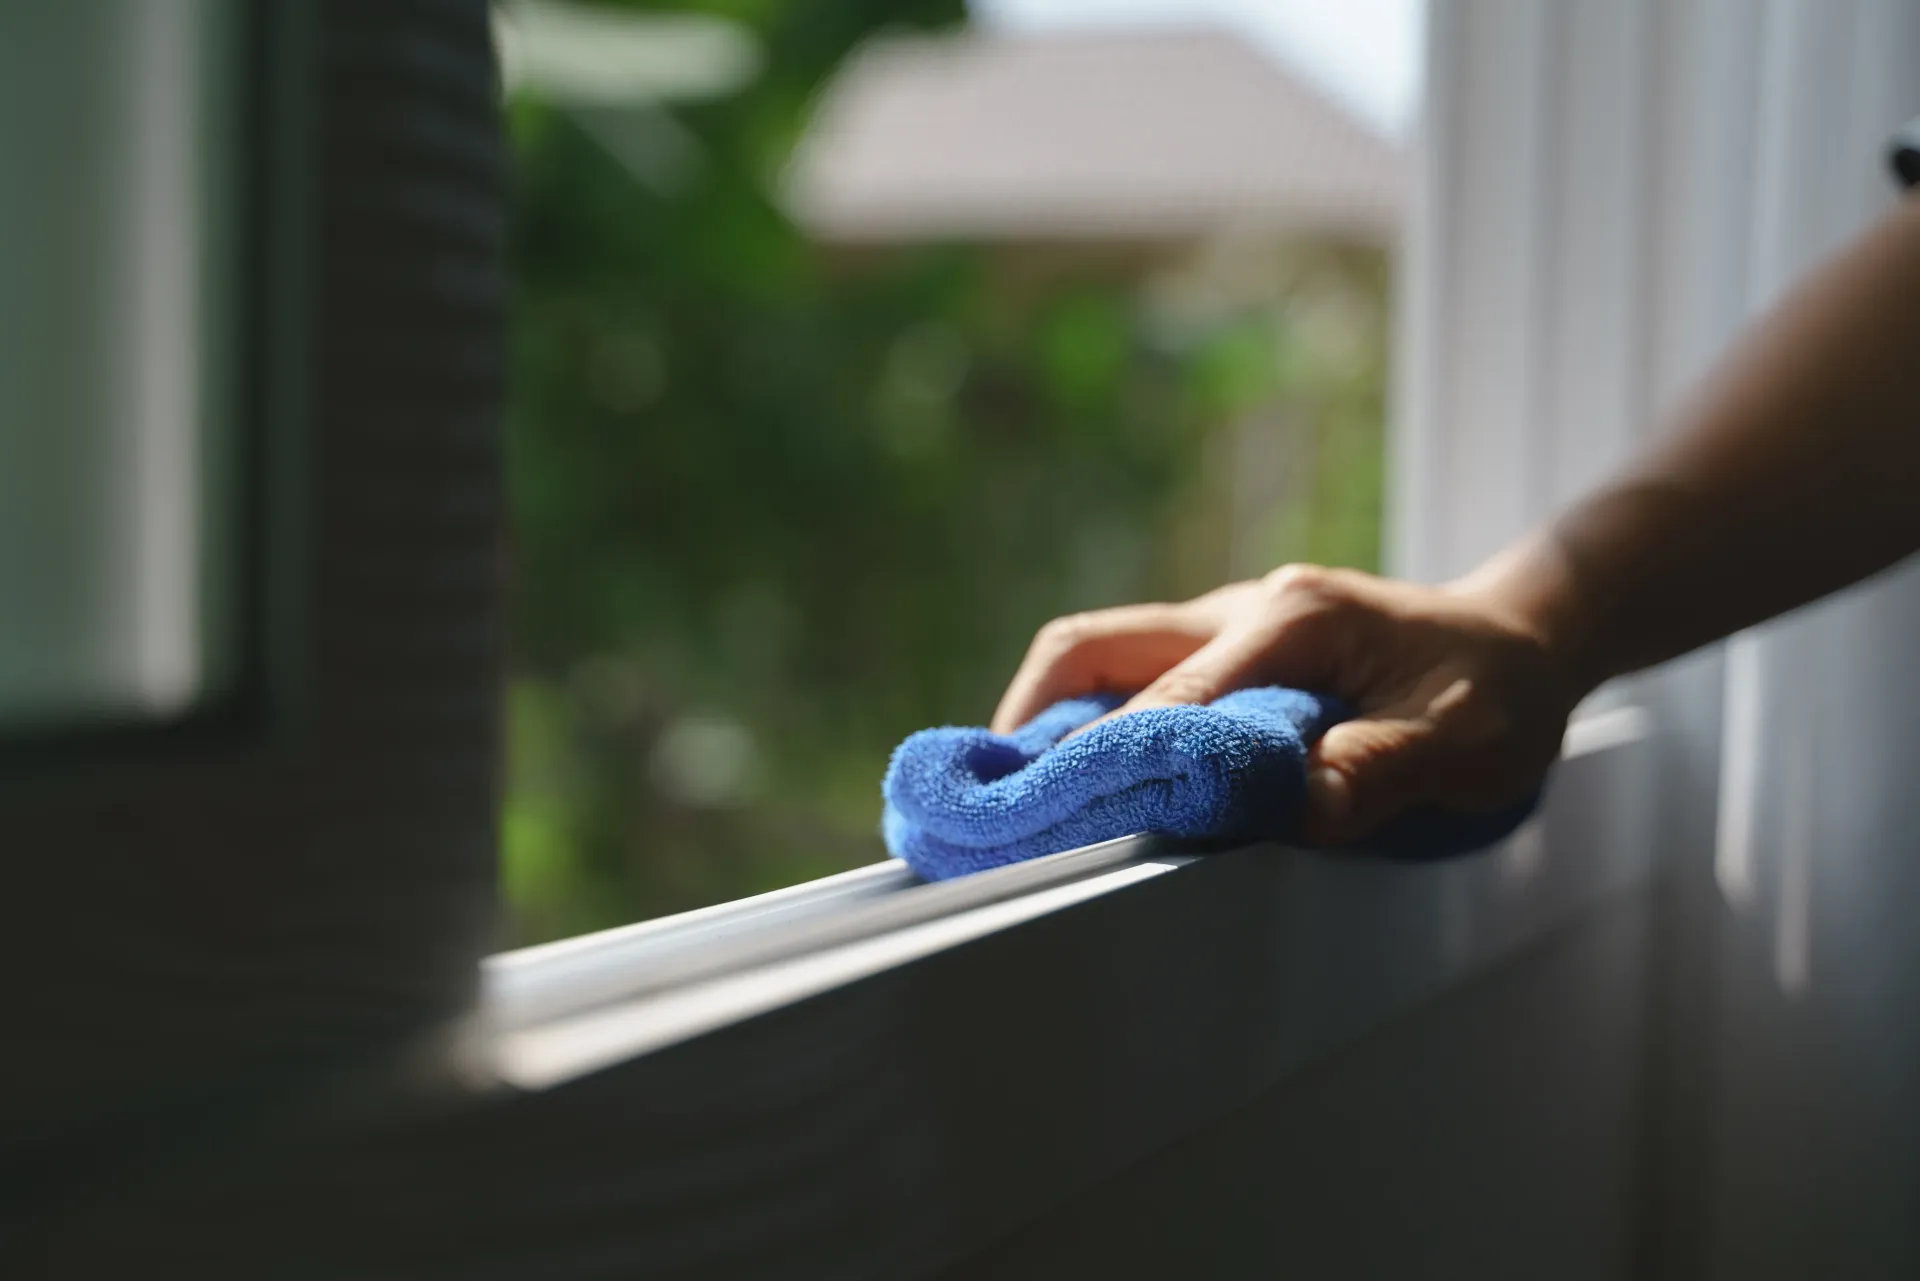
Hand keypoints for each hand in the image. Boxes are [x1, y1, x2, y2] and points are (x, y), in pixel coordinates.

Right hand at [990, 565, 1587, 844]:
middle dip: (1030, 722)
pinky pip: (1131, 677)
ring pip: (1099, 657)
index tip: (1058, 825)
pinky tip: (1077, 784)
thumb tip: (1297, 810)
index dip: (1112, 763)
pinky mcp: (1224, 652)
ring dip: (1050, 722)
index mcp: (1290, 619)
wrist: (1522, 640)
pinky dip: (1088, 725)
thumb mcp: (1464, 740)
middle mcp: (1239, 610)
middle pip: (1092, 646)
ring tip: (1015, 802)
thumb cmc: (1497, 691)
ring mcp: (1224, 626)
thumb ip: (1379, 769)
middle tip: (993, 805)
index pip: (1170, 696)